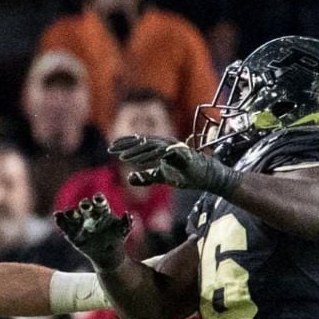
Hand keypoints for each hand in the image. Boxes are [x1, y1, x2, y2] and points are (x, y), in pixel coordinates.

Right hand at [53, 194, 130, 270]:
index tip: (98, 199)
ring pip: (73, 214)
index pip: (100, 202)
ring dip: (70, 212)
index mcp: (102, 210)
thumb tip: (128, 215)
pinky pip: (64, 224)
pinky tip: (57, 216)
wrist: (107, 255)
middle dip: (85, 206)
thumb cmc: (117, 239)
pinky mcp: (71, 231)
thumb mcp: (123, 232)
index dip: (98, 200)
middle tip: (85, 206)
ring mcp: (79, 222)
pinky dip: (60, 219)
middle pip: (85, 207)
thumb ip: (126, 223)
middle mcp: (89, 214)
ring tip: (67, 213)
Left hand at [108, 134, 241, 194]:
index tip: (111, 148)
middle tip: (111, 149)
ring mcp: (174, 147)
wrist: (207, 177)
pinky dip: (151, 156)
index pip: (140, 142)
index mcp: (161, 147)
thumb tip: (129, 177)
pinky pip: (163, 154)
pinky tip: (140, 162)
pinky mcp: (181, 154)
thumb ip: (147, 176)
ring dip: (136, 152)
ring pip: (151, 147)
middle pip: (142, 141)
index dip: (125, 144)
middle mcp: (166, 144)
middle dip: (126, 145)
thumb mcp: (162, 177)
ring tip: (122, 157)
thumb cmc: (186, 175)